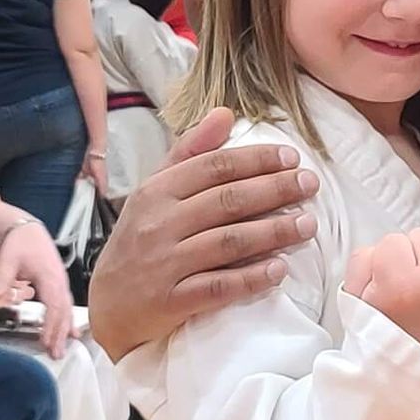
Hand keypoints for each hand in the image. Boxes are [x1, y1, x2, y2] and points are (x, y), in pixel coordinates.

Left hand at [0, 220, 74, 357]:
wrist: (28, 231)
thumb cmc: (21, 243)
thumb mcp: (8, 259)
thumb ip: (3, 279)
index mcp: (49, 276)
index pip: (54, 306)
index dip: (52, 325)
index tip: (47, 341)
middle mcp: (59, 281)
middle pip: (64, 312)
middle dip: (61, 334)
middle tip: (56, 353)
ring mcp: (60, 283)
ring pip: (67, 310)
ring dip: (65, 330)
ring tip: (62, 348)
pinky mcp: (58, 285)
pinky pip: (65, 305)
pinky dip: (67, 320)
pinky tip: (69, 332)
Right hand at [87, 108, 320, 361]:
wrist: (108, 306)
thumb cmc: (140, 241)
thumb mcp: (155, 192)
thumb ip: (190, 152)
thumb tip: (225, 112)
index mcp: (157, 192)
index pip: (213, 167)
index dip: (256, 160)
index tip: (292, 158)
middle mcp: (159, 224)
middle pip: (227, 201)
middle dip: (275, 190)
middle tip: (310, 185)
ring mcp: (165, 264)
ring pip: (228, 242)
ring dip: (273, 232)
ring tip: (308, 224)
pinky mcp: (173, 301)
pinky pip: (220, 287)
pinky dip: (252, 277)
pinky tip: (280, 269)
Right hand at [342, 229, 419, 363]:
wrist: (414, 365)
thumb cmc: (385, 337)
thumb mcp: (355, 299)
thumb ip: (363, 261)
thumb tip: (382, 247)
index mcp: (402, 285)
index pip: (391, 241)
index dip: (382, 261)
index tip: (383, 281)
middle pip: (419, 235)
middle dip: (408, 254)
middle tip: (402, 282)